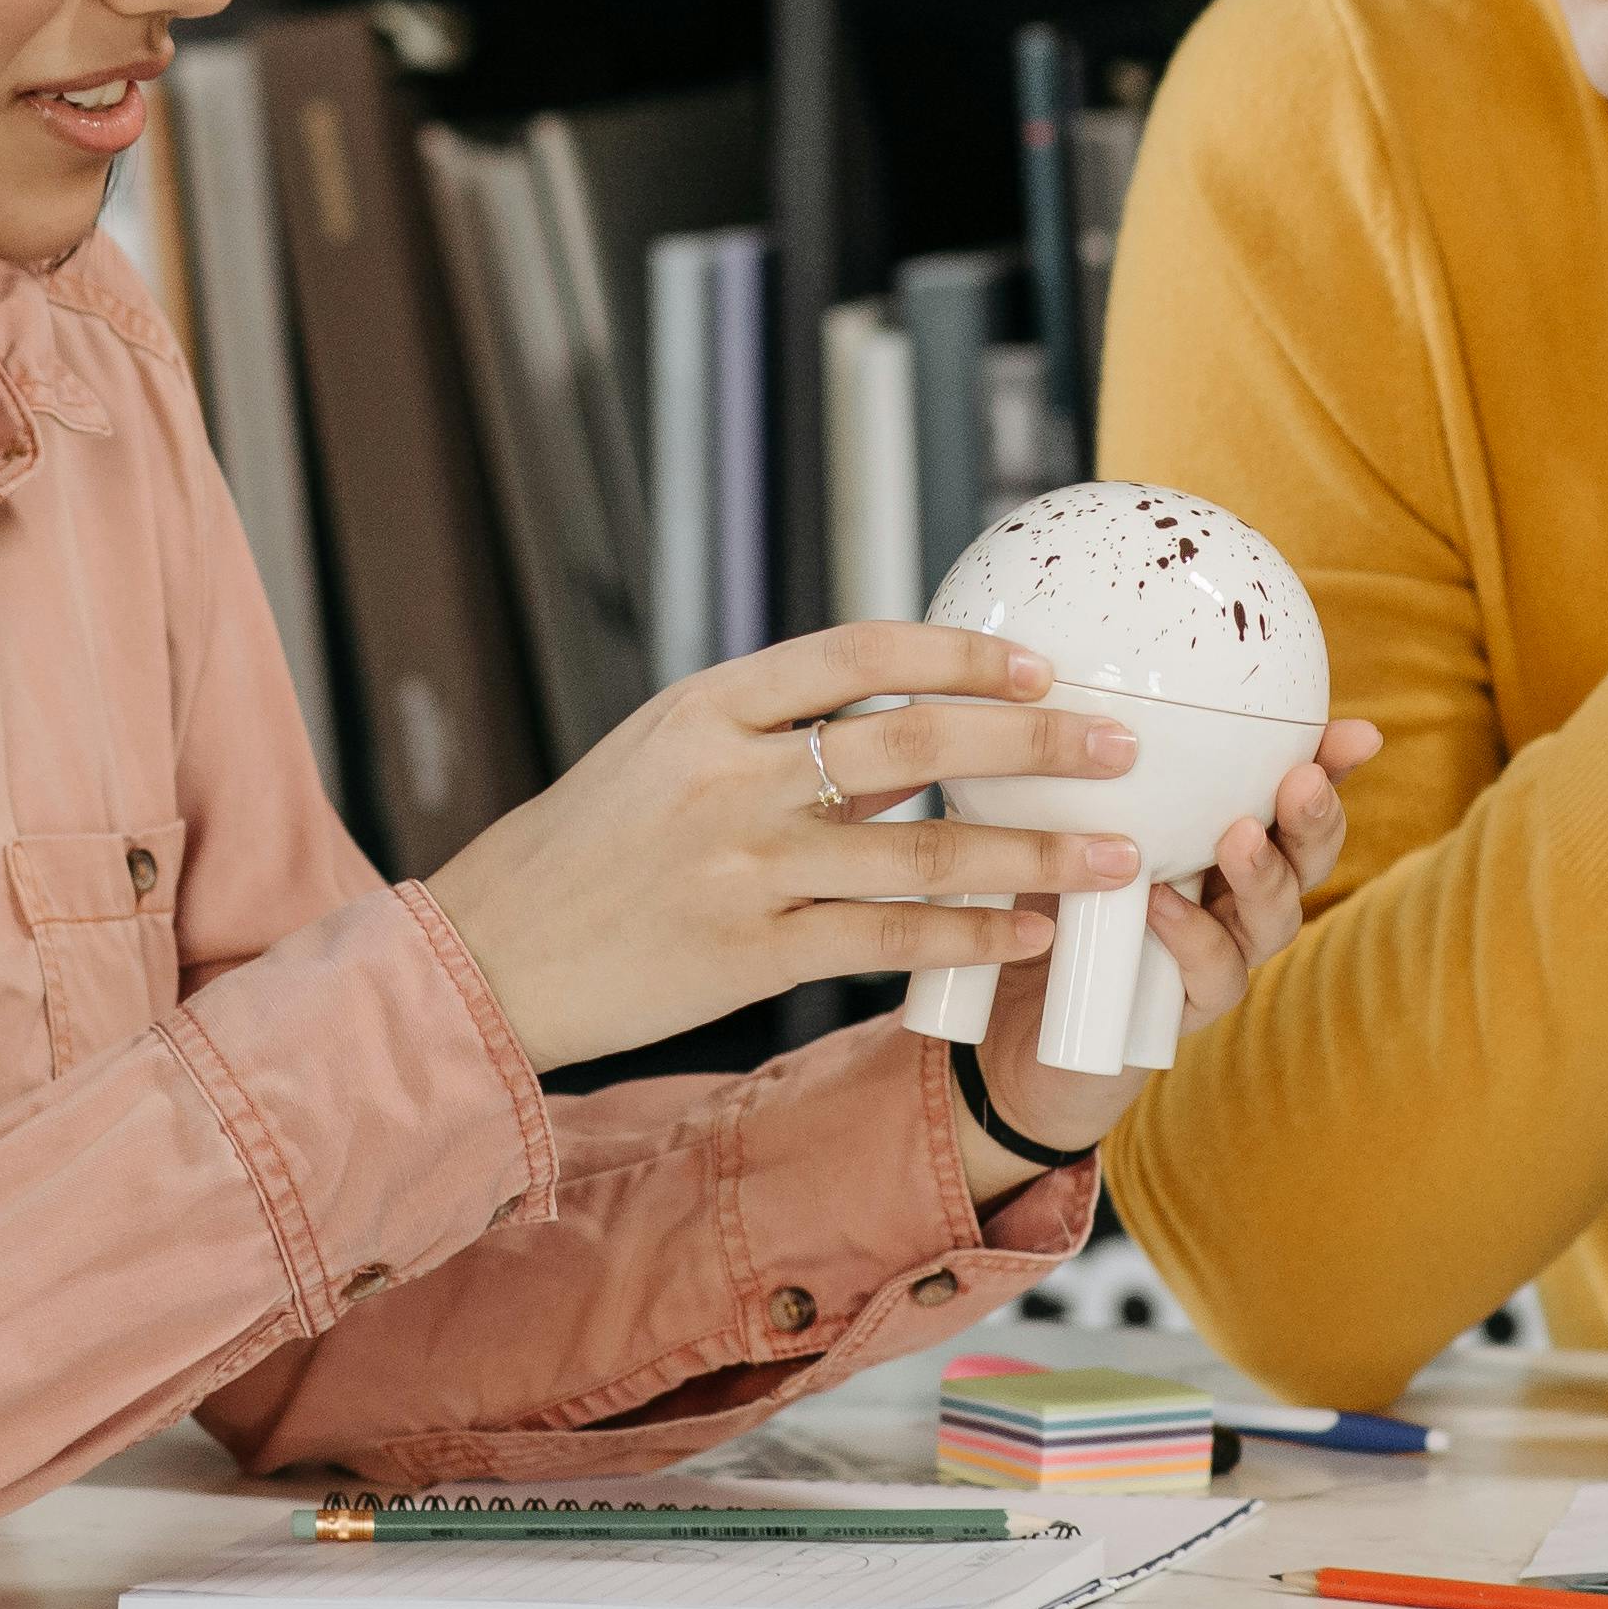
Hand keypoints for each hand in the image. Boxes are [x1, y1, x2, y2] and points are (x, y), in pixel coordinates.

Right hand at [423, 628, 1139, 1071]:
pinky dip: (968, 933)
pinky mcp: (749, 956)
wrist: (488, 956)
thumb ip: (771, 738)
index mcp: (709, 706)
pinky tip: (1027, 933)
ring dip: (1032, 851)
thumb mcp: (661, 756)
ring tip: (1115, 856)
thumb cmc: (582, 851)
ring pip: (921, 849)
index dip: (960, 652)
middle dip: (1033, 738)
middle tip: (1119, 744)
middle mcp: (730, 775)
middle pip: (913, 738)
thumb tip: (899, 732)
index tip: (1041, 662)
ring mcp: (742, 867)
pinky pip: (886, 940)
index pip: (860, 652)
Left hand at [956, 717, 1388, 1174]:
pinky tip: (1163, 906)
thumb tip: (1070, 673)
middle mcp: (1227, 899)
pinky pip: (1209, 977)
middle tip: (1304, 781)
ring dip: (1263, 875)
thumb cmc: (1034, 908)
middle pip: (1303, 858)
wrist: (1001, 1033)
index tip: (1357, 734)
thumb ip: (1081, 769)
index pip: (1286, 798)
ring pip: (1271, 920)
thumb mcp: (1053, 823)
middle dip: (1316, 818)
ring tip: (1240, 835)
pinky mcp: (1179, 1015)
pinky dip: (1191, 939)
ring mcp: (1210, 958)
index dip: (1329, 767)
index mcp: (1211, 842)